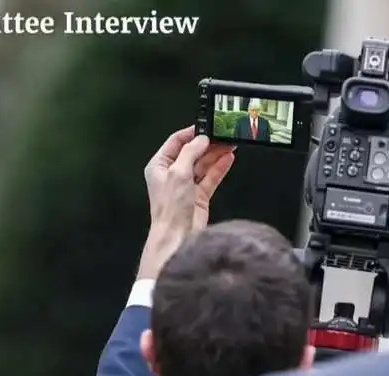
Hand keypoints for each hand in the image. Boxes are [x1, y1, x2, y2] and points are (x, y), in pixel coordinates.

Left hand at [137, 126, 234, 278]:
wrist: (177, 236)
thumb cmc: (170, 208)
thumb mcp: (178, 172)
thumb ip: (191, 152)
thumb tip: (201, 139)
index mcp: (159, 166)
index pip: (175, 142)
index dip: (190, 133)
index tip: (205, 126)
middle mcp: (171, 175)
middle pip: (192, 152)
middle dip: (207, 144)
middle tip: (223, 135)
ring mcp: (186, 186)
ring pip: (203, 164)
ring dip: (216, 154)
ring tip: (230, 143)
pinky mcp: (199, 196)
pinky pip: (211, 177)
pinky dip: (220, 168)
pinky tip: (229, 158)